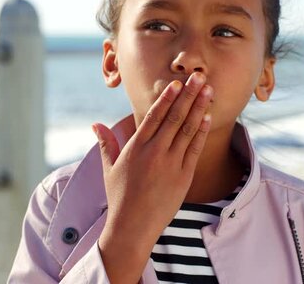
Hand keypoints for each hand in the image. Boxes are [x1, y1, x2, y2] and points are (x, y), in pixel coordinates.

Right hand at [92, 72, 212, 282]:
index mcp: (136, 147)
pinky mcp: (184, 176)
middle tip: (199, 76)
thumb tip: (95, 124)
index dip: (166, 98)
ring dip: (199, 107)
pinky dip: (202, 131)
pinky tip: (208, 116)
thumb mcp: (109, 168)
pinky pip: (196, 148)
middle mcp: (155, 152)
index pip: (154, 116)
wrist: (133, 226)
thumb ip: (106, 144)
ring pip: (188, 129)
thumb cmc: (119, 197)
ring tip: (208, 90)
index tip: (176, 83)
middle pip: (175, 117)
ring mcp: (171, 163)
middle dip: (188, 94)